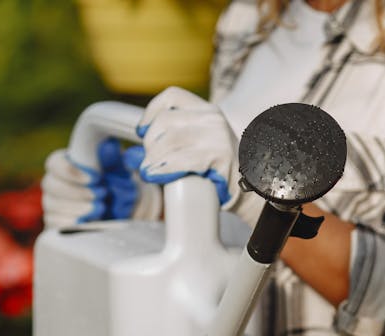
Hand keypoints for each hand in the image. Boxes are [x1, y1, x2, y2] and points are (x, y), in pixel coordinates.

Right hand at [40, 138, 159, 228]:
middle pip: (49, 184)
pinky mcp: (56, 223)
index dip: (71, 170)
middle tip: (102, 194)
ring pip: (51, 205)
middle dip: (78, 191)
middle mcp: (55, 183)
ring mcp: (53, 205)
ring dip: (79, 208)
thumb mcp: (122, 171)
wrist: (128, 214)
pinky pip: (54, 223)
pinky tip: (89, 221)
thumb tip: (108, 147)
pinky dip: (73, 222)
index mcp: (67, 164)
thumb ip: (114, 159)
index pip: (54, 163)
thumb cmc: (121, 187)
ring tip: (101, 209)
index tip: (96, 178)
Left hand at [130, 87, 262, 225]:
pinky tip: (156, 175)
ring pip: (170, 141)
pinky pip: (182, 160)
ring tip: (150, 172)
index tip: (142, 132)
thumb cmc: (218, 172)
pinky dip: (164, 169)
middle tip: (149, 161)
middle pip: (165, 121)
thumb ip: (171, 143)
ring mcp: (218, 137)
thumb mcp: (198, 147)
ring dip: (153, 159)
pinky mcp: (219, 157)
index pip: (172, 96)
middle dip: (150, 144)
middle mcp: (213, 119)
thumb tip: (133, 152)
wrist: (251, 190)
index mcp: (208, 111)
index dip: (151, 112)